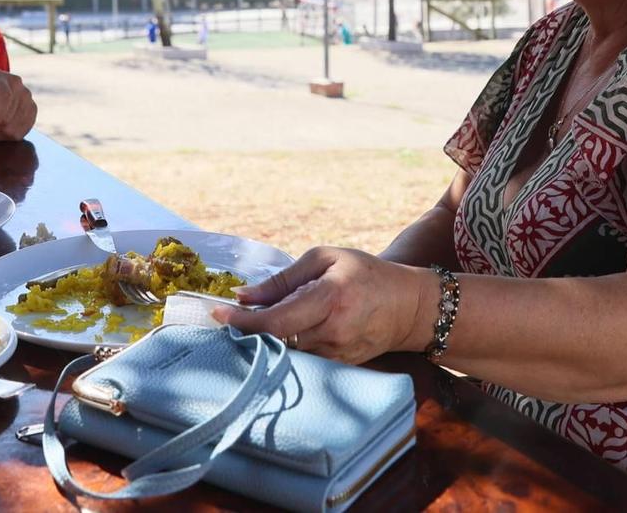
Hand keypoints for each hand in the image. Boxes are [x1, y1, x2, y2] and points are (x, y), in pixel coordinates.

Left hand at [214, 247, 436, 363]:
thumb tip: (244, 295)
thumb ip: (283, 279)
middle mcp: (333, 331)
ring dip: (264, 339)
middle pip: (276, 340)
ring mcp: (337, 354)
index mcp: (329, 298)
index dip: (243, 321)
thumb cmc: (365, 274)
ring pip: (286, 352)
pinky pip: (302, 360)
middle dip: (248, 329)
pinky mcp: (339, 366)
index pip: (276, 320)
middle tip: (226, 318)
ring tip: (253, 323)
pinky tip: (278, 335)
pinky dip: (284, 348)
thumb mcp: (325, 259)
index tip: (216, 314)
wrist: (409, 307)